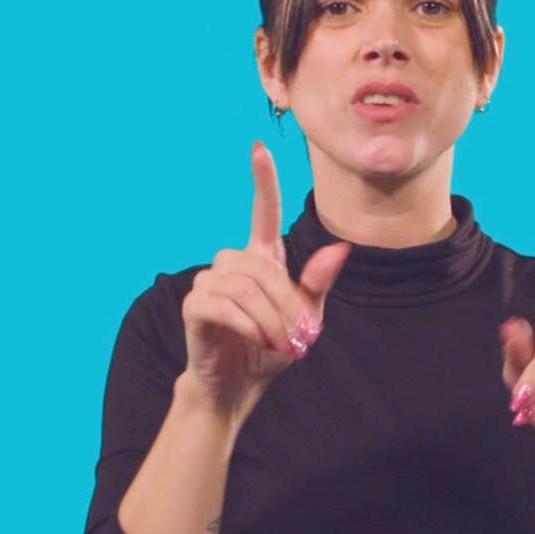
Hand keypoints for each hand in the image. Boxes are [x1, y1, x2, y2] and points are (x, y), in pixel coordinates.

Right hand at [178, 142, 351, 415]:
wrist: (237, 385)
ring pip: (245, 287)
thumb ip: (317, 285)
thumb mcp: (305, 319)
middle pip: (262, 267)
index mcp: (261, 260)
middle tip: (301, 338)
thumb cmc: (270, 348)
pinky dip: (247, 324)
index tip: (259, 148)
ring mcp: (209, 282)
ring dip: (269, 319)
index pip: (263, 214)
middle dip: (286, 303)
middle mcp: (232, 264)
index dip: (263, 182)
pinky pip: (224, 304)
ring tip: (281, 344)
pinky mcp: (195, 305)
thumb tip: (339, 248)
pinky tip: (257, 340)